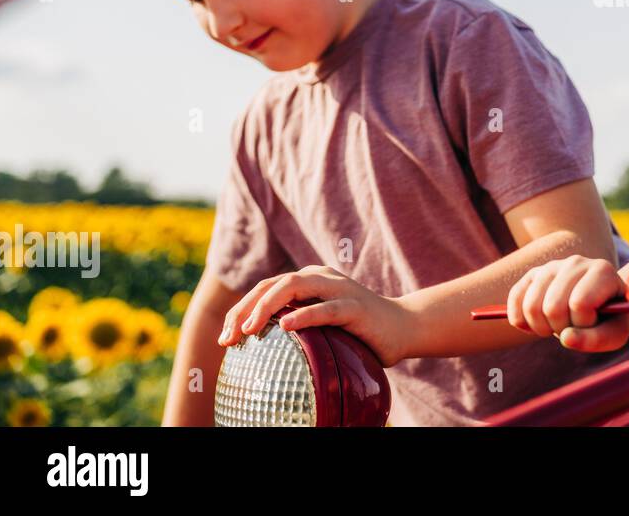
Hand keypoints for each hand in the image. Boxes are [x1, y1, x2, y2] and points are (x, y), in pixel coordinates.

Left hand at [216, 264, 409, 366]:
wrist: (404, 327)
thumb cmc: (359, 330)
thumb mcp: (322, 324)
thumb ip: (297, 326)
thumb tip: (256, 350)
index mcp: (310, 280)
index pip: (265, 288)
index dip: (240, 310)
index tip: (224, 339)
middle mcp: (321, 277)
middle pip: (273, 284)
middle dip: (245, 309)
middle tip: (227, 338)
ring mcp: (339, 289)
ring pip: (294, 287)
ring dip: (266, 307)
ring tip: (248, 330)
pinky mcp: (356, 306)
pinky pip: (327, 308)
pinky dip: (305, 315)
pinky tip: (286, 326)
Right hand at [506, 255, 628, 351]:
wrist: (601, 306)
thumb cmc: (610, 321)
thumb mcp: (614, 334)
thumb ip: (597, 339)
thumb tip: (566, 338)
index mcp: (602, 271)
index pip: (579, 304)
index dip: (584, 324)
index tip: (594, 322)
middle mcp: (576, 262)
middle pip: (553, 307)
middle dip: (562, 328)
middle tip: (574, 327)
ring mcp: (552, 266)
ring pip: (531, 306)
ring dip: (542, 328)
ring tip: (558, 326)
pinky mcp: (533, 274)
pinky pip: (515, 299)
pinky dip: (520, 320)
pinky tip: (537, 325)